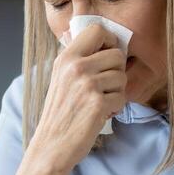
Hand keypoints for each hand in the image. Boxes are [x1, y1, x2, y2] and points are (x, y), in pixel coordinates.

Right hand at [27, 23, 126, 173]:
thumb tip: (99, 36)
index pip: (97, 30)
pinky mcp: (98, 103)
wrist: (52, 145)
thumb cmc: (60, 112)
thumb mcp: (60, 77)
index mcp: (66, 57)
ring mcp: (87, 85)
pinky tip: (100, 114)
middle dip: (116, 73)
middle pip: (117, 54)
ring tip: (99, 102)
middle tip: (104, 87)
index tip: (106, 56)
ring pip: (121, 77)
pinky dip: (115, 108)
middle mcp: (76, 67)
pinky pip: (122, 97)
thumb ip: (77, 57)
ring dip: (116, 93)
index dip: (109, 41)